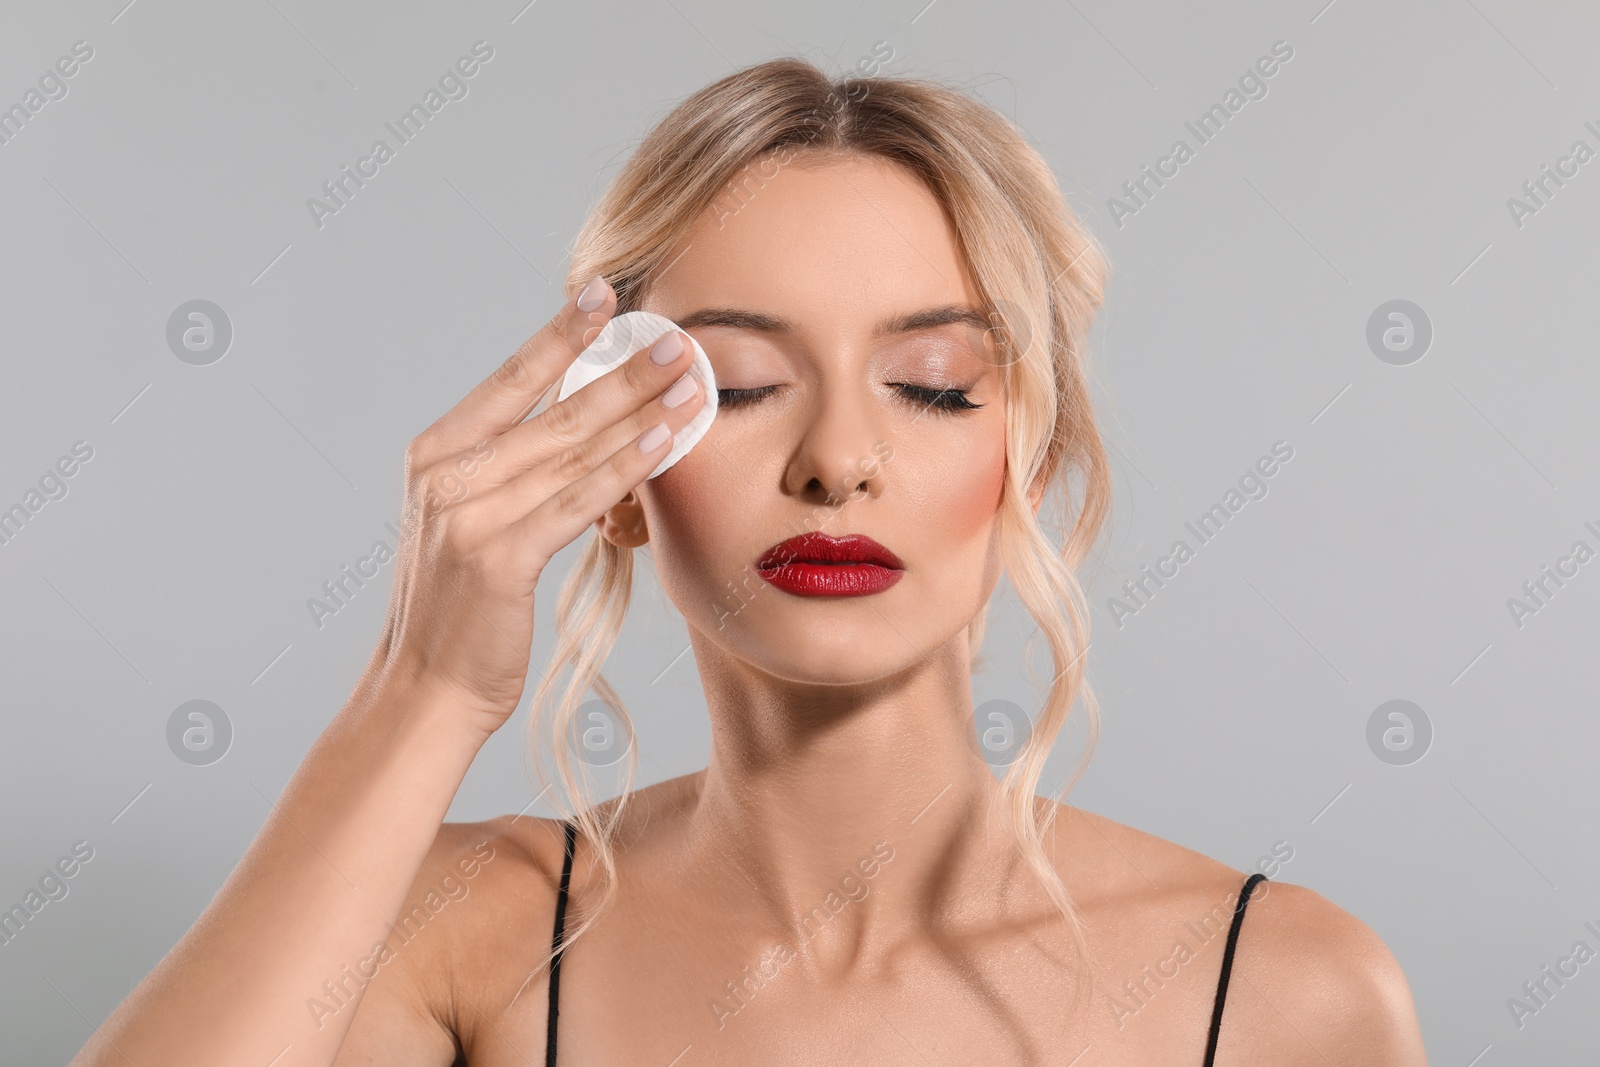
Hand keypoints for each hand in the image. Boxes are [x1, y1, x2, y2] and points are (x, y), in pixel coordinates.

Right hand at [368, 276, 706, 737]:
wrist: (426, 689)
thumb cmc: (461, 610)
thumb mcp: (470, 523)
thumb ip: (508, 472)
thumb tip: (579, 426)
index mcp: (435, 455)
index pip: (509, 378)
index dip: (560, 334)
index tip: (603, 293)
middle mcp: (446, 475)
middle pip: (553, 409)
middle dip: (623, 370)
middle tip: (677, 337)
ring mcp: (468, 515)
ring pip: (572, 450)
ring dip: (639, 411)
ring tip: (689, 382)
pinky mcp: (498, 557)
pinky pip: (577, 500)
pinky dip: (624, 468)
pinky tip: (663, 440)